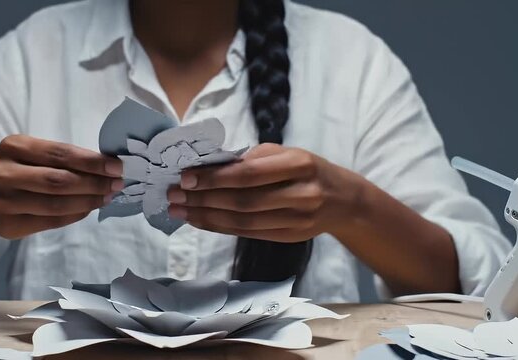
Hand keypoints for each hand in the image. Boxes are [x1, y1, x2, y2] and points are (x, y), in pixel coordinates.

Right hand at [0, 135, 123, 238]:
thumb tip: (108, 167)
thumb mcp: (34, 156)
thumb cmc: (22, 172)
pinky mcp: (8, 224)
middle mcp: (3, 172)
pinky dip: (76, 214)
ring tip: (107, 197)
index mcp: (14, 146)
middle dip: (94, 183)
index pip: (60, 154)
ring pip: (56, 204)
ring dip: (88, 201)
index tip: (117, 167)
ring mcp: (3, 201)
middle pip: (59, 180)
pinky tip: (89, 208)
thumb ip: (64, 159)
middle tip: (117, 184)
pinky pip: (51, 221)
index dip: (92, 162)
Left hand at [167, 143, 363, 241]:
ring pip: (242, 222)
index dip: (215, 178)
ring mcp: (297, 220)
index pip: (249, 174)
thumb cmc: (308, 169)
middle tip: (173, 196)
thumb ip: (252, 159)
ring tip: (179, 211)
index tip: (185, 178)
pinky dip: (220, 227)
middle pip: (243, 201)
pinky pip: (248, 233)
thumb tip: (208, 167)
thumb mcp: (287, 153)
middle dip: (203, 199)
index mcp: (299, 163)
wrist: (344, 201)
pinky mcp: (290, 237)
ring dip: (206, 217)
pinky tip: (200, 221)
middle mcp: (301, 193)